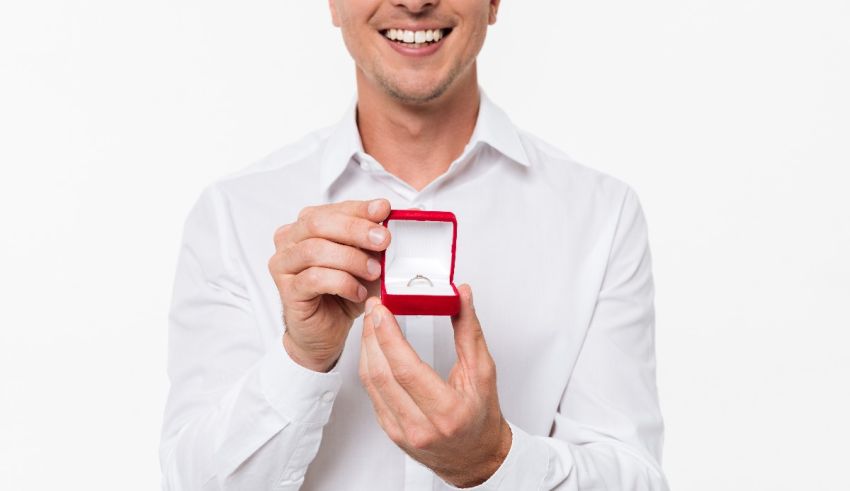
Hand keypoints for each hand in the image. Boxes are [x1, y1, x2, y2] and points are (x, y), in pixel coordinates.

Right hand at [268, 199, 391, 371]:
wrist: (325, 331)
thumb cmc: (341, 293)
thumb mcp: (364, 261)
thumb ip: (373, 242)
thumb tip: (395, 222)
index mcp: (307, 225)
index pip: (334, 208)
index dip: (360, 208)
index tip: (384, 210)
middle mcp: (290, 240)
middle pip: (318, 223)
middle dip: (355, 230)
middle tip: (382, 240)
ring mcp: (284, 265)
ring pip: (315, 250)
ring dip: (351, 259)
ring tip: (373, 271)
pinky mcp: (287, 290)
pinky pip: (314, 278)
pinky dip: (342, 282)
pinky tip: (357, 292)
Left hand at [358, 284, 511, 487]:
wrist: (476, 458)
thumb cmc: (482, 419)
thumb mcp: (483, 372)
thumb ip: (469, 331)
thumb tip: (461, 295)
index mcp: (447, 412)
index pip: (406, 369)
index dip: (389, 336)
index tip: (382, 311)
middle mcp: (421, 426)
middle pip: (381, 374)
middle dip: (373, 336)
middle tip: (375, 310)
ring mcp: (402, 432)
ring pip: (371, 383)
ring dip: (367, 349)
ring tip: (372, 324)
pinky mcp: (391, 432)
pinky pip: (372, 395)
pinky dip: (370, 367)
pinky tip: (374, 349)